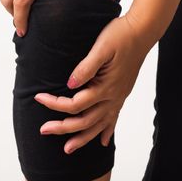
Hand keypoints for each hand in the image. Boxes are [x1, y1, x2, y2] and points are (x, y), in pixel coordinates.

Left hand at [32, 13, 155, 153]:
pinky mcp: (122, 94)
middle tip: (43, 130)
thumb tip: (69, 85)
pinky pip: (114, 119)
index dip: (55, 104)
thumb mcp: (101, 47)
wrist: (143, 31)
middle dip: (63, 128)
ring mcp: (119, 97)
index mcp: (106, 86)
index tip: (38, 97)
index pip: (75, 104)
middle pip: (85, 121)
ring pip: (99, 126)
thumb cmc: (120, 35)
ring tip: (68, 149)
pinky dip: (107, 132)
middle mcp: (113, 96)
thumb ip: (86, 67)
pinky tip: (104, 142)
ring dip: (83, 138)